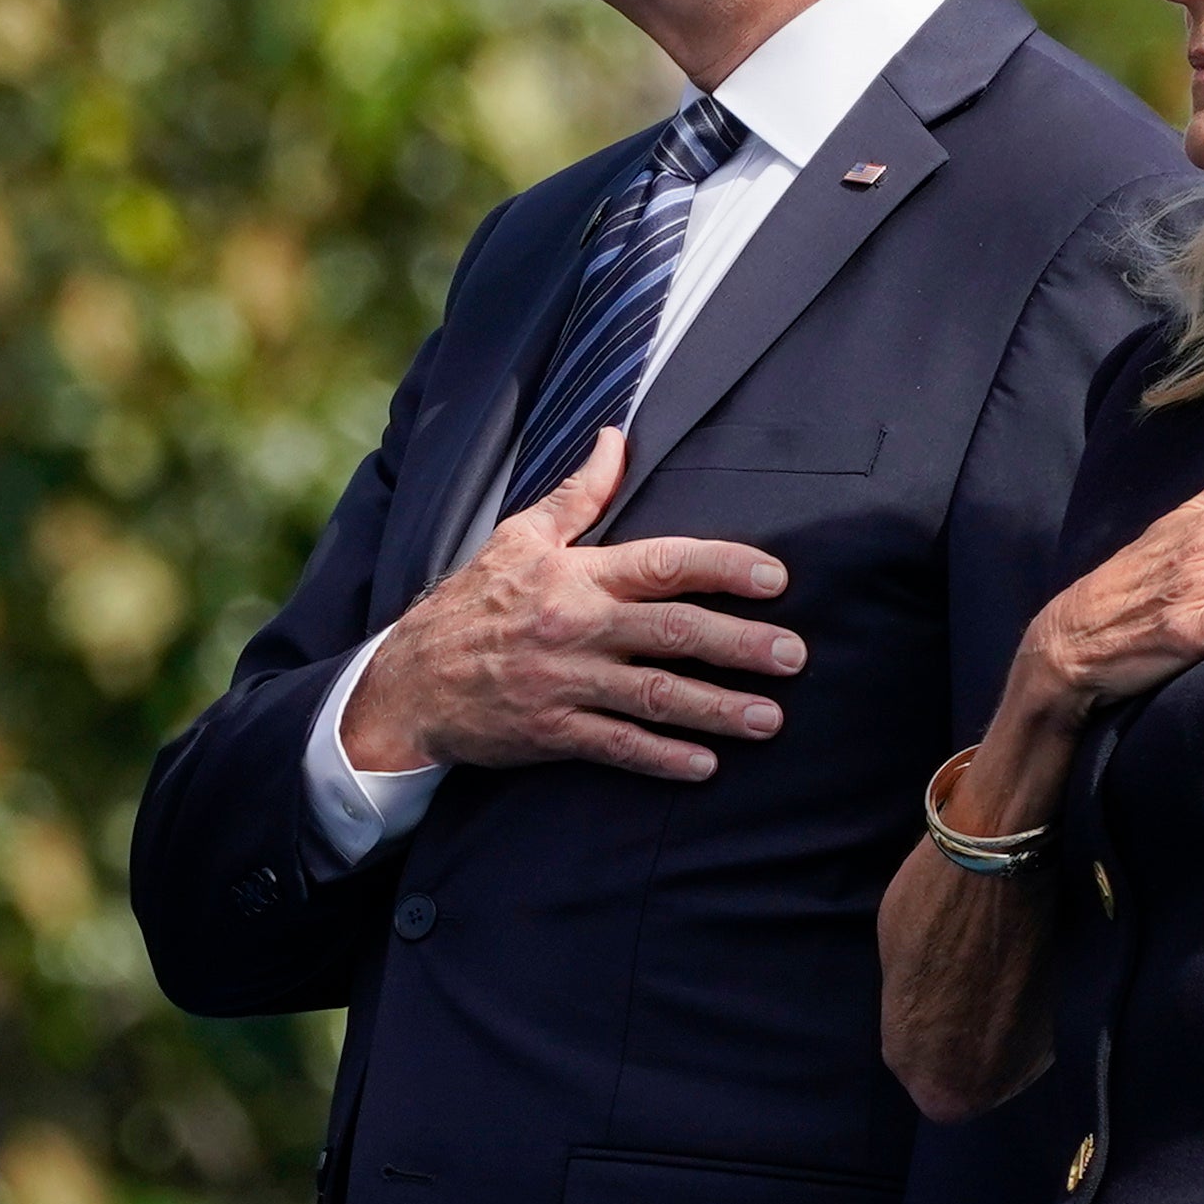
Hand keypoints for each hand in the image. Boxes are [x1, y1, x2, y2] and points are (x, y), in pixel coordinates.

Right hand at [333, 426, 799, 784]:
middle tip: (795, 656)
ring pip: (656, 695)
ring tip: (770, 718)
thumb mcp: (517, 539)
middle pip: (673, 631)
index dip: (723, 567)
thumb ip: (577, 496)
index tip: (775, 579)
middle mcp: (576, 626)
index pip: (662, 562)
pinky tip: (706, 765)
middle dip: (741, 644)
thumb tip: (616, 438)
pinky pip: (617, 746)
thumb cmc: (471, 605)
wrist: (408, 681)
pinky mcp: (551, 732)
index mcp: (575, 575)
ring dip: (718, 708)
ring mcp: (564, 682)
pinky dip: (662, 757)